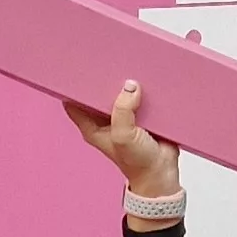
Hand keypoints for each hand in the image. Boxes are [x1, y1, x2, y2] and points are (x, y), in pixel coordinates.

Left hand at [65, 80, 181, 200]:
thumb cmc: (137, 163)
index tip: (78, 70)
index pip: (74, 101)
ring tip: (128, 68)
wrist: (162, 173)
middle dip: (102, 79)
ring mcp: (124, 116)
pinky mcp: (142, 114)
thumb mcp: (123, 136)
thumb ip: (122, 110)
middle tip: (107, 63)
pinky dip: (142, 90)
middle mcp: (106, 119)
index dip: (74, 85)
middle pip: (98, 92)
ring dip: (125, 84)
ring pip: (120, 93)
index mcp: (92, 126)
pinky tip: (146, 79)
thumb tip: (130, 86)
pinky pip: (140, 97)